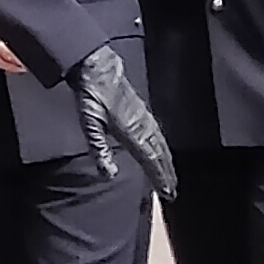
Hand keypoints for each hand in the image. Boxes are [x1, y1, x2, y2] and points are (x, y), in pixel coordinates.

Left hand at [70, 45, 176, 201]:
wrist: (99, 69)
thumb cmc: (92, 97)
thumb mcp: (89, 125)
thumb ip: (99, 150)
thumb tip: (108, 174)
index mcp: (132, 132)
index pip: (150, 160)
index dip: (159, 177)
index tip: (167, 193)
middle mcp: (143, 126)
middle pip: (160, 155)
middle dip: (167, 174)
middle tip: (173, 192)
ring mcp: (145, 118)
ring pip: (161, 145)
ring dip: (168, 163)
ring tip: (172, 178)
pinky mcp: (143, 112)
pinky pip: (159, 135)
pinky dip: (164, 148)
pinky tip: (164, 152)